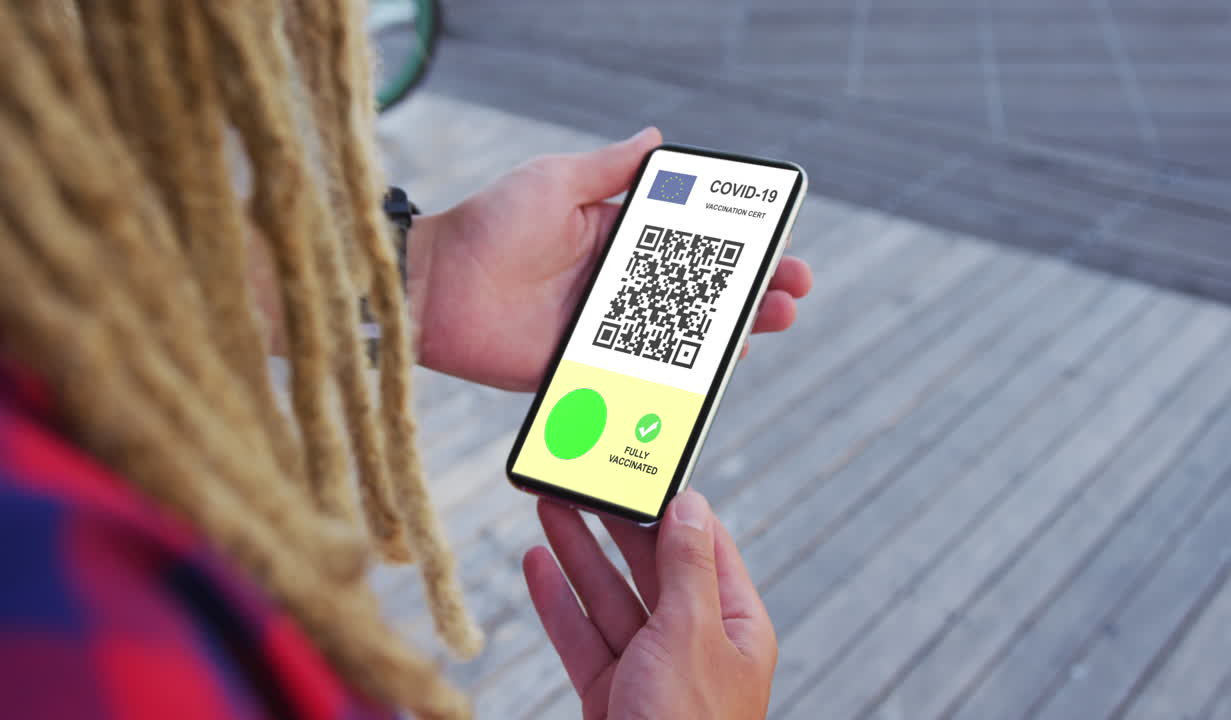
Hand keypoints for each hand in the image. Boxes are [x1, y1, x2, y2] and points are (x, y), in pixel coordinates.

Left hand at [408, 128, 813, 390]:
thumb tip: (657, 137)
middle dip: (750, 294)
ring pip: (680, 338)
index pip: (690, 246)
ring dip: (728, 335)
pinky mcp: (584, 370)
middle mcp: (615, 288)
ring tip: (768, 325)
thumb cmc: (489, 225)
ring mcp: (603, 332)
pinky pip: (639, 378)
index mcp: (614, 240)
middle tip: (792, 293)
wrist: (433, 286)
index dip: (736, 249)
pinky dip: (679, 382)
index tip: (779, 247)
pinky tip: (715, 376)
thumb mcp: (555, 182)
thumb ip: (609, 168)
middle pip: (698, 296)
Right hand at [523, 492, 776, 718]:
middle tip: (581, 480)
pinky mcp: (612, 695)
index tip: (640, 470)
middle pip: (652, 568)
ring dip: (579, 553)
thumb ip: (686, 566)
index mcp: (734, 625)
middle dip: (614, 524)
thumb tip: (691, 504)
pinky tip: (537, 566)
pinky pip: (584, 638)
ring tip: (549, 507)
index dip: (672, 506)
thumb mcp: (691, 633)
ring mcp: (651, 671)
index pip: (706, 546)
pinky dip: (559, 602)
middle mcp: (695, 644)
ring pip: (611, 598)